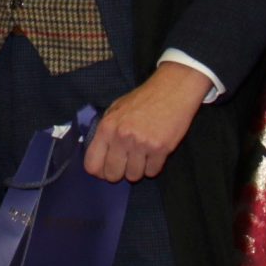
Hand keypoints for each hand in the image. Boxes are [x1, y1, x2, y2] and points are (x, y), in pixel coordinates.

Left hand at [84, 61, 209, 180]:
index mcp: (107, 127)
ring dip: (138, 170)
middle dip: (119, 173)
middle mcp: (122, 137)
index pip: (92, 164)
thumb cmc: (143, 99)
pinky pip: (152, 172)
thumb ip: (105, 130)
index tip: (106, 169)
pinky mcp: (161, 149)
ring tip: (142, 155)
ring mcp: (142, 144)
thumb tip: (98, 154)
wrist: (172, 89)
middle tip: (127, 163)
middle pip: (113, 175)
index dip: (99, 171)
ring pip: (134, 176)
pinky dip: (153, 166)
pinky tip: (154, 153)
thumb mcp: (116, 108)